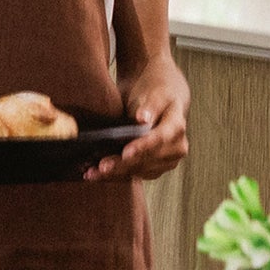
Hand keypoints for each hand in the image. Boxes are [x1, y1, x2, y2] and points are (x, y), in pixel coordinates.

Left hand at [85, 56, 188, 182]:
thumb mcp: (155, 94)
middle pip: (147, 160)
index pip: (160, 139)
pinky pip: (133, 174)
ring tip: (92, 173)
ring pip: (138, 171)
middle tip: (102, 166)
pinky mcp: (153, 169)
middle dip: (123, 165)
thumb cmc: (156, 94)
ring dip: (115, 174)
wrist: (161, 102)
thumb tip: (143, 119)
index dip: (143, 147)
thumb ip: (150, 106)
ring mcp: (166, 161)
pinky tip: (96, 174)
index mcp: (177, 127)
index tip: (126, 153)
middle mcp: (176, 149)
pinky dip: (114, 175)